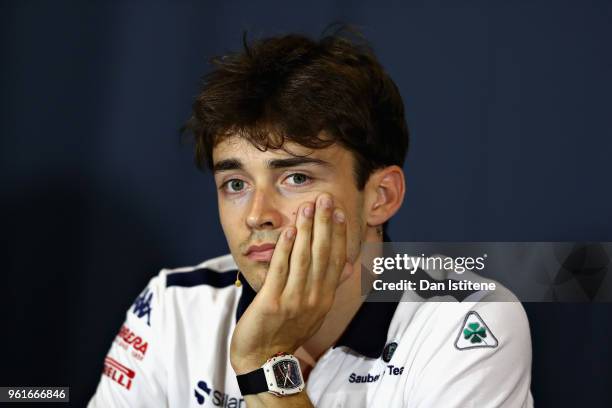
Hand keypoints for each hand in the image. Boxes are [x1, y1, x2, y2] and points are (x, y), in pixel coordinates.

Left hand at [230, 193, 350, 373]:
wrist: (264, 360)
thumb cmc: (286, 331)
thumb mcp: (313, 311)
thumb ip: (324, 286)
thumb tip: (341, 265)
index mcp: (324, 297)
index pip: (335, 259)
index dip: (338, 234)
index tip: (338, 212)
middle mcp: (313, 298)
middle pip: (322, 254)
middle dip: (324, 223)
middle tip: (325, 199)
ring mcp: (293, 301)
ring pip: (302, 258)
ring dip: (305, 230)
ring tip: (307, 207)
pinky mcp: (271, 303)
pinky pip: (280, 271)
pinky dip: (284, 250)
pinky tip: (287, 232)